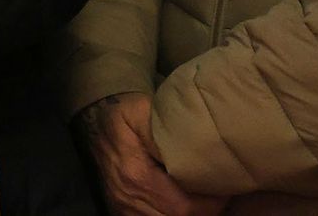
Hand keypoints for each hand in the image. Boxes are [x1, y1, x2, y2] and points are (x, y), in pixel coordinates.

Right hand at [77, 93, 226, 215]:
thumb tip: (193, 153)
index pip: (184, 206)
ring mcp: (123, 207)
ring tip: (203, 198)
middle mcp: (128, 197)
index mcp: (136, 175)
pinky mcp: (121, 210)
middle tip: (219, 193)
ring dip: (190, 214)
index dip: (210, 202)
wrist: (94, 121)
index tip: (223, 186)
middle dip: (204, 210)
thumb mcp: (141, 111)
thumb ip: (165, 132)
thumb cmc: (122, 114)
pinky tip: (183, 203)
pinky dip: (171, 214)